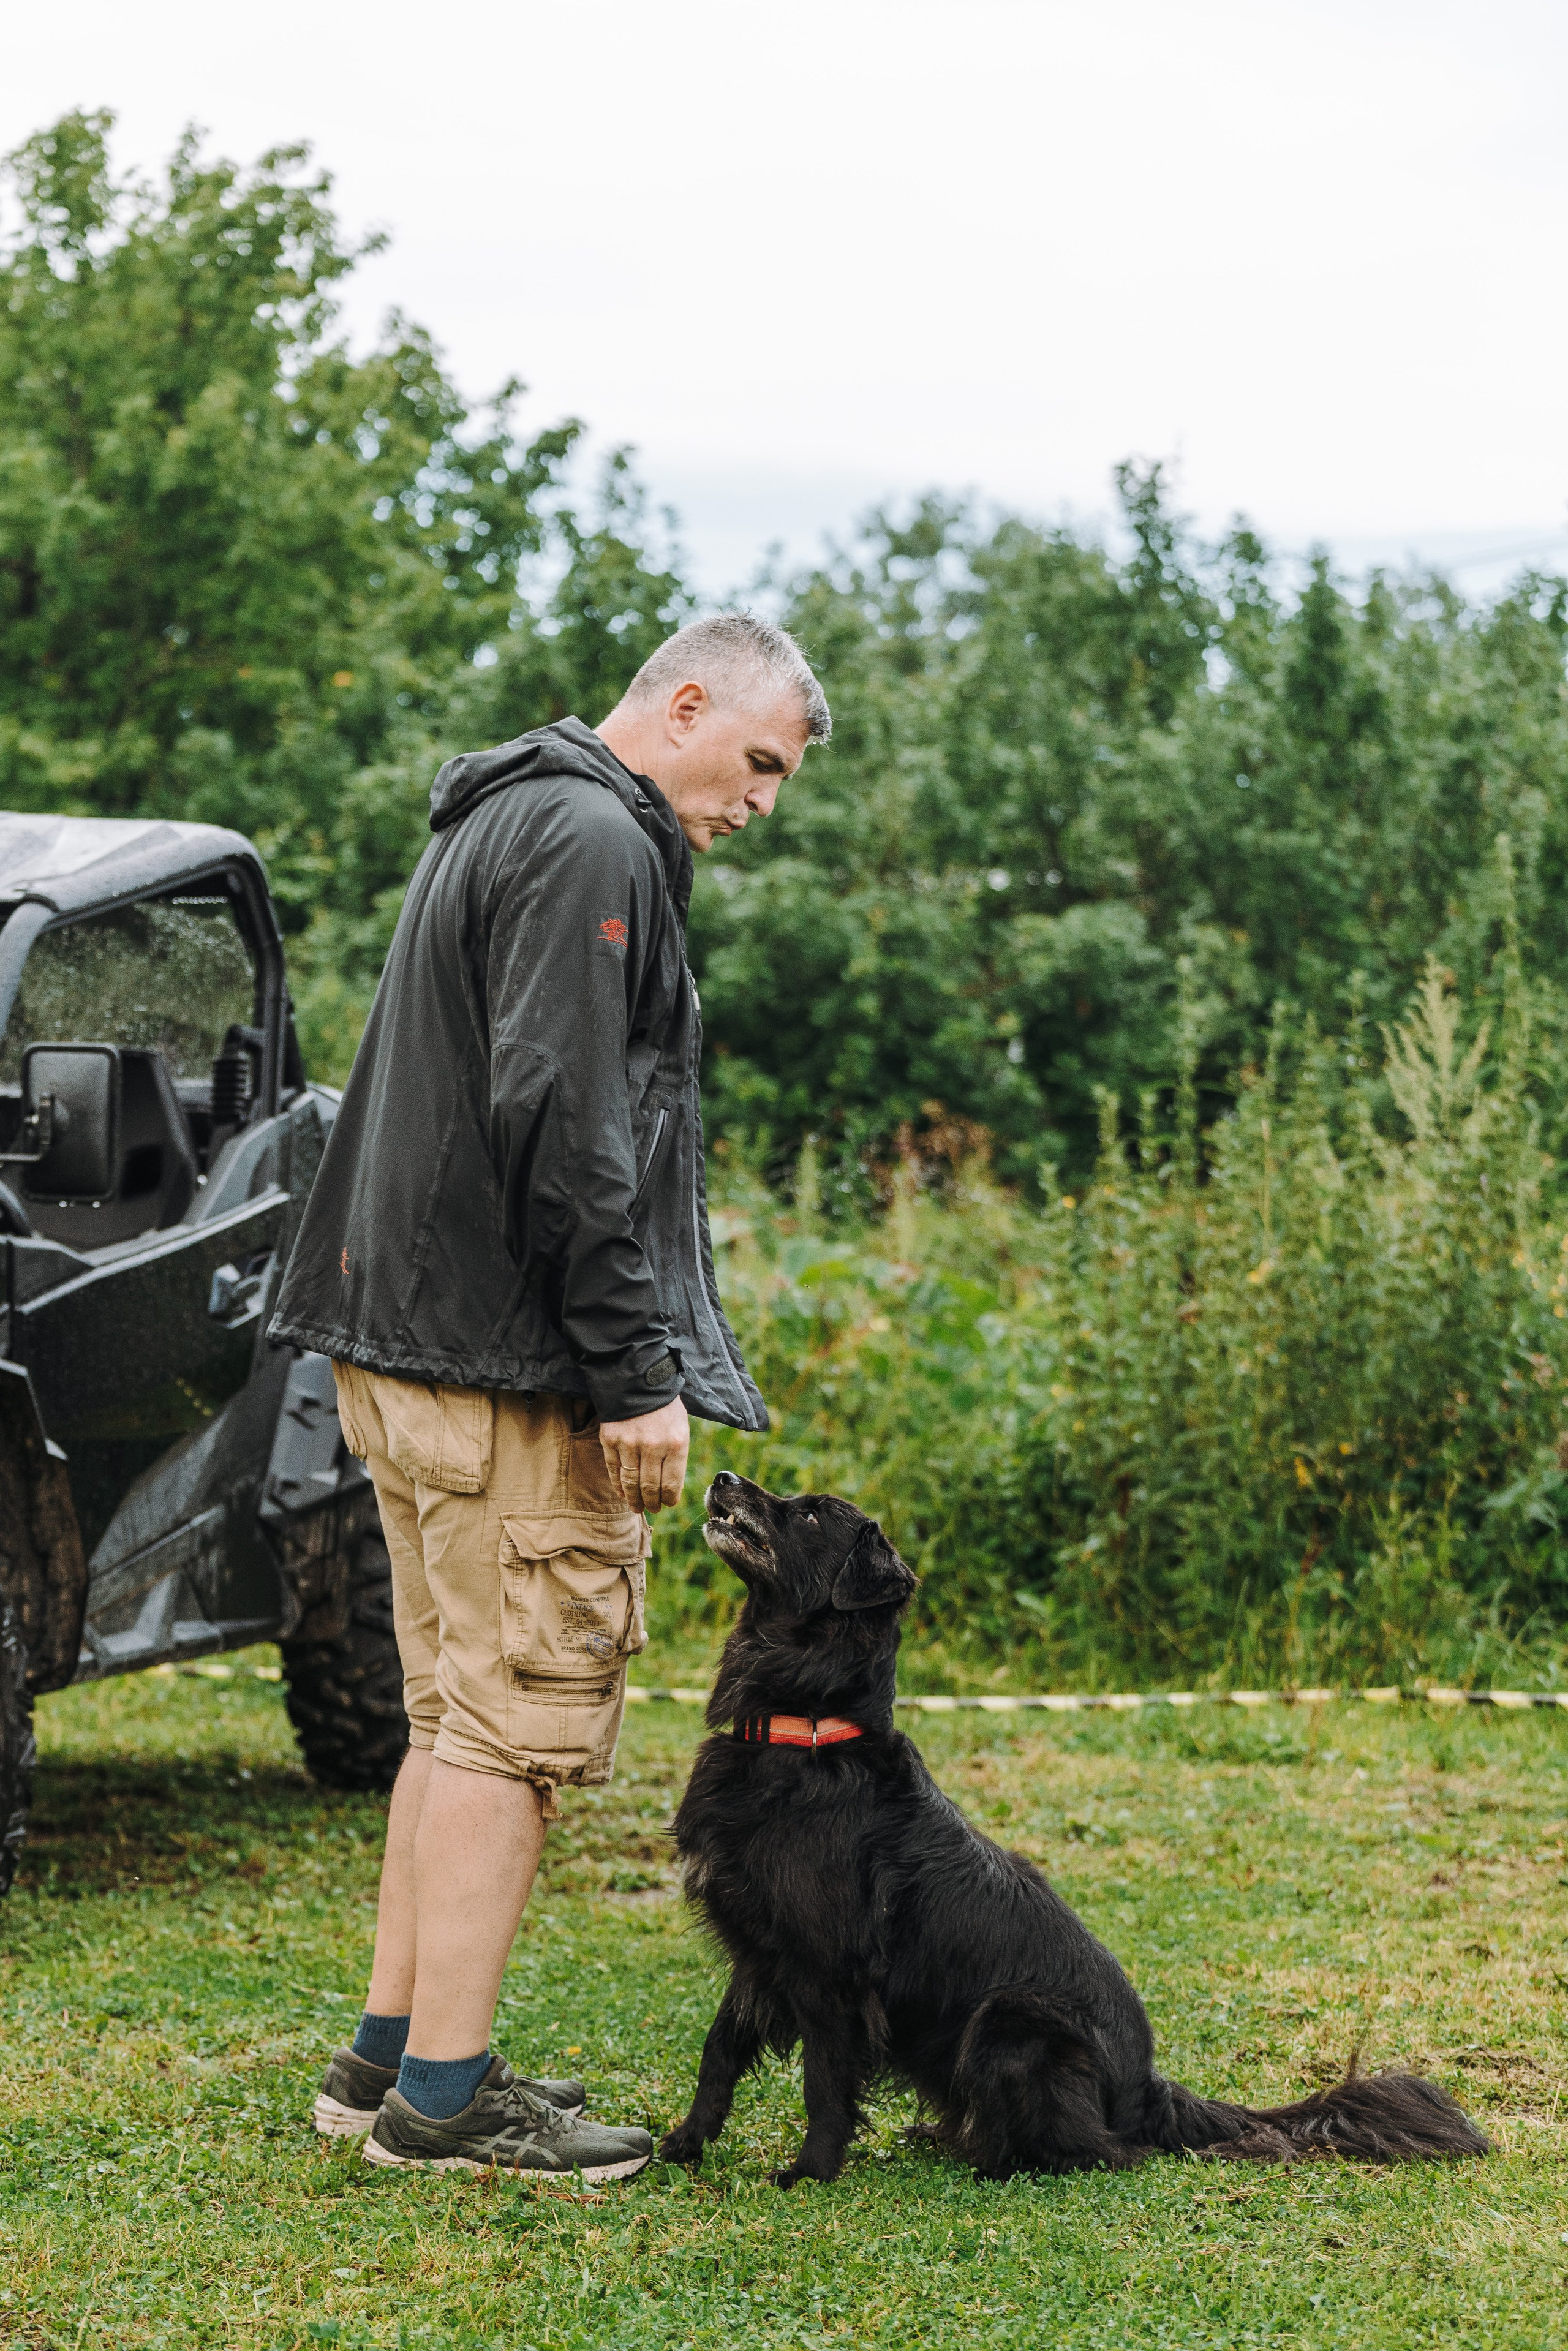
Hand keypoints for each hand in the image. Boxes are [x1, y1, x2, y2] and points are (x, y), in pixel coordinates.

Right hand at [598, 1395, 689, 1512]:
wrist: (638, 1380)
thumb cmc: (665, 1407)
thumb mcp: (681, 1428)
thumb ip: (677, 1456)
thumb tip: (672, 1487)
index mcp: (675, 1443)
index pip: (672, 1484)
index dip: (669, 1499)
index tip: (668, 1504)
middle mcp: (653, 1446)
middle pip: (650, 1488)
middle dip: (652, 1503)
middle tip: (652, 1509)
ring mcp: (629, 1444)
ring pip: (630, 1483)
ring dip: (634, 1499)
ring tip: (637, 1507)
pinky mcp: (610, 1440)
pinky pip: (613, 1470)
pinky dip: (617, 1485)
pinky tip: (622, 1493)